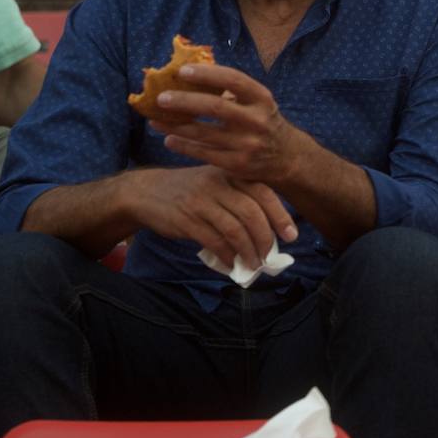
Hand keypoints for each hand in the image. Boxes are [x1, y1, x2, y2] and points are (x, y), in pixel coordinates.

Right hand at [128, 166, 296, 270]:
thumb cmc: (189, 191)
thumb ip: (239, 198)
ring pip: (234, 229)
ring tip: (253, 264)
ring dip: (248, 251)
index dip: (280, 215)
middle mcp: (217, 183)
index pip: (263, 192)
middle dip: (265, 238)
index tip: (291, 236)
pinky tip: (232, 264)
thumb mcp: (215, 183)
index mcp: (229, 172)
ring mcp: (201, 201)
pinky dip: (227, 256)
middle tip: (270, 256)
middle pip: (251, 213)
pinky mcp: (186, 219)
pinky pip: (214, 241)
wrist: (145, 192)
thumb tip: (269, 230)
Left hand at [151, 63, 309, 184]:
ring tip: (155, 121)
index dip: (207, 74)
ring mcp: (248, 144)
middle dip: (185, 101)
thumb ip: (232, 91)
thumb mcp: (257, 102)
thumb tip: (190, 75)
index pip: (234, 80)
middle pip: (215, 107)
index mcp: (261, 98)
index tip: (182, 70)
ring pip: (204, 133)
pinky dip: (184, 146)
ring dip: (176, 126)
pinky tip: (169, 139)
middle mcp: (257, 120)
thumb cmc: (262, 121)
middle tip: (161, 98)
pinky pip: (204, 154)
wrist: (286, 157)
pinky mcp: (238, 164)